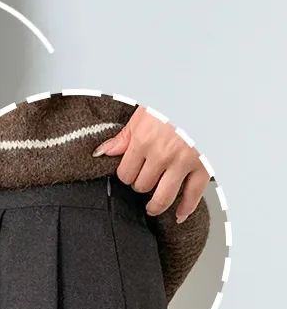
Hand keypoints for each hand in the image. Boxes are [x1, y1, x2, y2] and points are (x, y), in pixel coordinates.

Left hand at [93, 108, 209, 222]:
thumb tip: (102, 153)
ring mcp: (184, 162)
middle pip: (142, 186)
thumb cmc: (174, 101)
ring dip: (155, 204)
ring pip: (162, 197)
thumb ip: (124, 136)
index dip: (126, 175)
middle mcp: (162, 154)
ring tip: (152, 206)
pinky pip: (193, 195)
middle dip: (141, 185)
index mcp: (144, 140)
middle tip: (145, 181)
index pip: (125, 174)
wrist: (207, 93)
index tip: (131, 173)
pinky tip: (179, 215)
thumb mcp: (144, 113)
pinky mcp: (204, 166)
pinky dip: (186, 208)